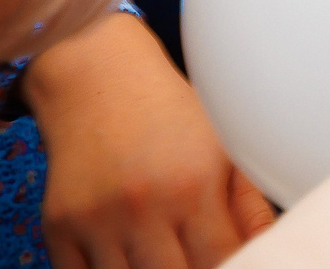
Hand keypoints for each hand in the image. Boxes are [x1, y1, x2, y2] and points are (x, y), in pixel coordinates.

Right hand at [24, 11, 276, 268]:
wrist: (99, 79)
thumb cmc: (172, 114)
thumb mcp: (225, 146)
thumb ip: (250, 206)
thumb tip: (271, 247)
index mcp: (194, 185)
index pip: (222, 260)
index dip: (235, 267)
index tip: (240, 262)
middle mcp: (144, 206)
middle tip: (197, 256)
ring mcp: (96, 220)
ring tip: (166, 253)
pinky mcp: (58, 227)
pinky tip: (128, 258)